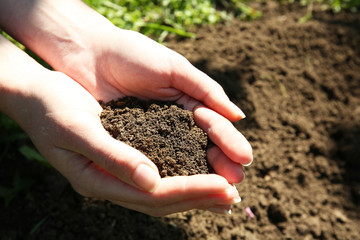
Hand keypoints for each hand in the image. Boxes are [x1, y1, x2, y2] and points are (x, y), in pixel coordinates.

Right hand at [8, 67, 239, 215]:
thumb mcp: (78, 129)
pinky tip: (200, 174)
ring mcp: (116, 173)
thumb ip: (113, 157)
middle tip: (233, 196)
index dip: (190, 191)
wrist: (37, 96)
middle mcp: (110, 182)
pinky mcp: (123, 159)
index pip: (153, 194)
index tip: (223, 186)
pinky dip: (181, 176)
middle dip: (199, 197)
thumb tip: (153, 182)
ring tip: (225, 193)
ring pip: (162, 191)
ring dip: (195, 192)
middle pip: (162, 200)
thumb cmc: (52, 109)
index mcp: (97, 179)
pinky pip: (157, 174)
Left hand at [56, 28, 252, 182]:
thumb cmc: (133, 54)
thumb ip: (205, 90)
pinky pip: (154, 163)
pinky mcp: (132, 145)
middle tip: (234, 184)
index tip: (243, 158)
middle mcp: (175, 123)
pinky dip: (169, 177)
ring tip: (218, 195)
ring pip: (183, 161)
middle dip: (220, 166)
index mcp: (189, 103)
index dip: (229, 143)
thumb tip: (238, 116)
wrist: (90, 54)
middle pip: (203, 149)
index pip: (215, 128)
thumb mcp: (174, 67)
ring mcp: (155, 136)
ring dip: (201, 177)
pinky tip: (180, 190)